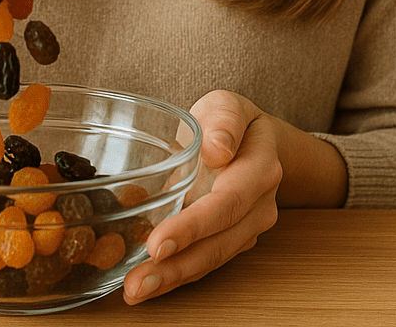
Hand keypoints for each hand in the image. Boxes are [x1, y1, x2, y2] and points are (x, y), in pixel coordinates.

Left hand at [121, 90, 281, 304]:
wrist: (251, 140)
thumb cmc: (232, 121)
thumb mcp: (228, 105)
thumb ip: (225, 120)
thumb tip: (218, 148)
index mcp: (261, 169)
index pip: (227, 203)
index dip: (193, 227)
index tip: (158, 244)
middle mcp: (259, 206)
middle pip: (219, 243)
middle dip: (177, 267)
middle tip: (137, 283)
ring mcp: (247, 228)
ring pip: (211, 259)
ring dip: (173, 279)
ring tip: (135, 291)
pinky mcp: (229, 240)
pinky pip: (204, 261)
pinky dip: (176, 275)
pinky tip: (147, 284)